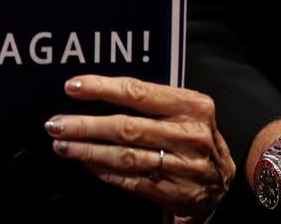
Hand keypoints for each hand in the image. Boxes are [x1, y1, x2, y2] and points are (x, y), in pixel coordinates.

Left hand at [47, 75, 233, 223]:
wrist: (224, 182)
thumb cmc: (194, 135)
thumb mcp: (185, 109)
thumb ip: (150, 99)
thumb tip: (96, 89)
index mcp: (191, 106)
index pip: (138, 92)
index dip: (102, 89)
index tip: (72, 87)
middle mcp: (189, 135)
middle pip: (126, 127)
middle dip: (85, 125)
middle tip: (56, 123)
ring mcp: (182, 166)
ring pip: (124, 157)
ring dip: (88, 151)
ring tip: (62, 145)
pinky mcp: (172, 192)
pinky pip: (130, 181)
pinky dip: (104, 172)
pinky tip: (86, 164)